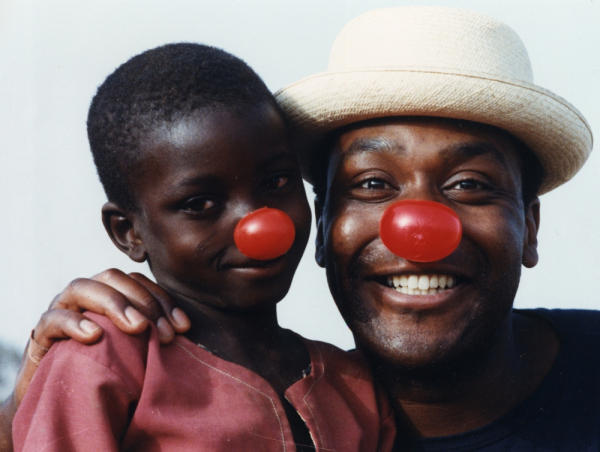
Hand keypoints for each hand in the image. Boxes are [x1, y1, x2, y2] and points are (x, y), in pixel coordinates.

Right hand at [13, 269, 190, 407]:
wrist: (58, 395)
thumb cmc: (102, 368)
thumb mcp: (131, 349)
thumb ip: (150, 334)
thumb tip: (185, 331)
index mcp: (110, 294)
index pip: (139, 283)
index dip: (163, 300)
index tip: (183, 327)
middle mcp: (86, 295)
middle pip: (114, 278)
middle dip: (144, 302)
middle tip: (165, 333)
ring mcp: (61, 309)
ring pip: (83, 287)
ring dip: (114, 304)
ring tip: (137, 327)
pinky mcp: (41, 332)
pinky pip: (54, 318)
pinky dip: (74, 323)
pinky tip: (94, 336)